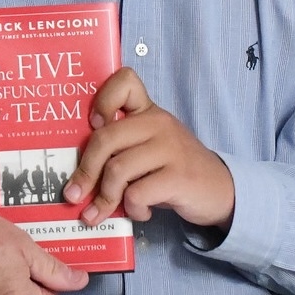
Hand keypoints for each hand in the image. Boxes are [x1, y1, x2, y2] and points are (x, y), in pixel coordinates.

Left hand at [62, 68, 233, 231]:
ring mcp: (170, 148)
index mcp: (148, 111)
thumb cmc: (173, 169)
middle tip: (73, 195)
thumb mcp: (150, 148)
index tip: (92, 125)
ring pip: (117, 169)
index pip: (125, 81)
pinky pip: (137, 193)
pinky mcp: (179, 176)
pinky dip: (132, 209)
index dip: (102, 100)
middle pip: (106, 138)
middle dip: (85, 171)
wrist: (220, 190)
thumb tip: (77, 177)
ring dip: (104, 198)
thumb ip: (121, 149)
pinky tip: (140, 212)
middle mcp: (158, 123)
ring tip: (100, 213)